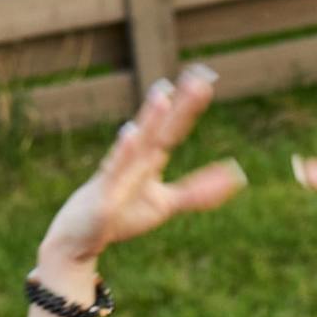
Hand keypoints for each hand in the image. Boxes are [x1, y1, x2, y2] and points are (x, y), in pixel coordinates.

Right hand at [36, 69, 245, 286]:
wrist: (81, 239)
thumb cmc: (122, 215)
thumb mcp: (165, 203)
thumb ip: (197, 192)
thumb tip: (235, 178)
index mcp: (149, 158)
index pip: (172, 128)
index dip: (189, 106)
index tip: (206, 77)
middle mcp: (134, 159)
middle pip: (160, 129)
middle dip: (179, 106)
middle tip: (196, 78)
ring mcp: (118, 175)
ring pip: (137, 145)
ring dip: (149, 120)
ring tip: (163, 95)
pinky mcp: (105, 196)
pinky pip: (115, 174)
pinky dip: (122, 154)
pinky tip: (130, 134)